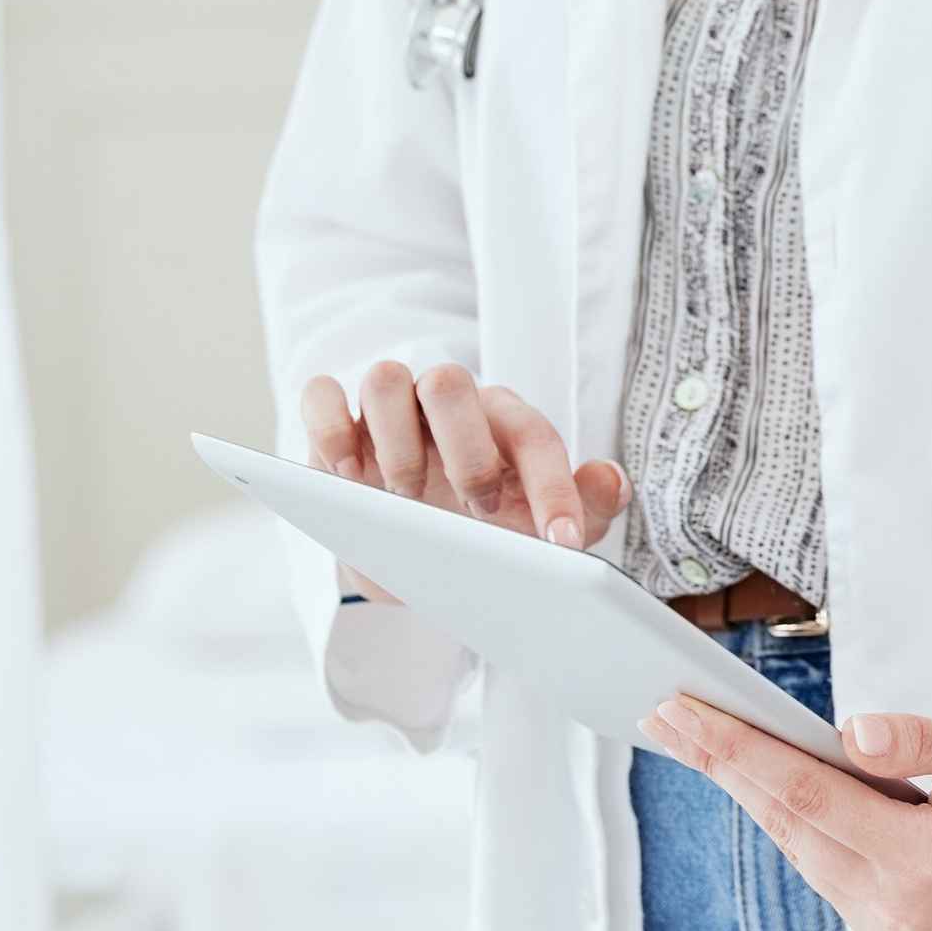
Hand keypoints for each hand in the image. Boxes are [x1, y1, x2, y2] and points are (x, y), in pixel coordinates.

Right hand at [297, 361, 627, 600]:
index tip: (560, 544)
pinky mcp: (334, 424)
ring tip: (404, 501)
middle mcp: (444, 404)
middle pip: (451, 382)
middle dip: (466, 450)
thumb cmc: (482, 527)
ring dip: (395, 442)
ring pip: (385, 379)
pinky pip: (321, 394)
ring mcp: (386, 410)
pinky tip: (348, 478)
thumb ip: (584, 506)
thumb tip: (611, 480)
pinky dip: (330, 428)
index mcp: (501, 423)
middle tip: (475, 510)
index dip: (553, 488)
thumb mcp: (534, 527)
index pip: (533, 435)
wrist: (413, 551)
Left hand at [636, 697, 931, 930]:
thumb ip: (917, 739)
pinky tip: (763, 779)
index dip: (736, 751)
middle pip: (788, 825)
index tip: (683, 712)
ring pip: (800, 850)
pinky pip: (826, 867)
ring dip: (752, 792)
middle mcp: (898, 913)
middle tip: (665, 714)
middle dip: (724, 765)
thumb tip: (847, 730)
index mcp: (926, 866)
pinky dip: (794, 821)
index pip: (806, 797)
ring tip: (700, 737)